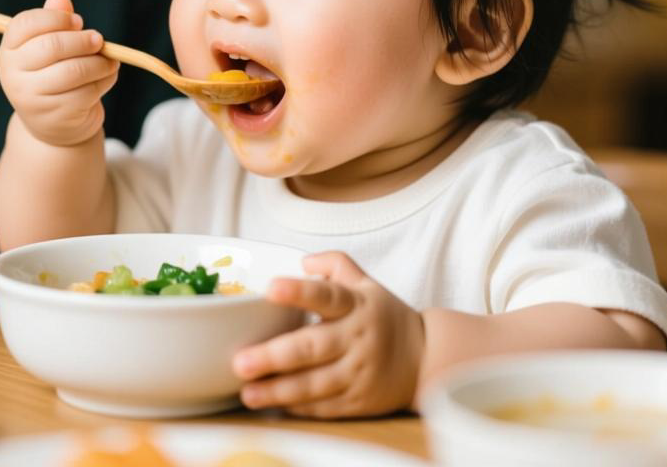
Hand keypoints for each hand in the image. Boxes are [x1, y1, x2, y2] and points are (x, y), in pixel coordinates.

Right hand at [0, 0, 118, 146]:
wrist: (53, 124)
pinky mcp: (55, 116)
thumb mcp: (49, 47)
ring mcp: (32, 98)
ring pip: (73, 71)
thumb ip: (54, 21)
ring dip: (99, 62)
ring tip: (109, 60)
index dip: (55, 18)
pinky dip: (104, 80)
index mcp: (9, 50)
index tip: (77, 21)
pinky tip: (107, 76)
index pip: (25, 24)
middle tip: (98, 40)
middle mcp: (13, 75)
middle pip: (51, 46)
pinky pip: (87, 92)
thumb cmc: (53, 73)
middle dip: (82, 40)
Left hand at [232, 251, 423, 417]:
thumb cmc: (385, 318)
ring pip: (314, 384)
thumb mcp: (368, 284)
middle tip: (240, 361)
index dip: (299, 292)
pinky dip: (297, 406)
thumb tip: (303, 260)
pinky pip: (323, 406)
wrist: (426, 359)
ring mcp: (359, 373)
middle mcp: (357, 338)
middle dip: (274, 356)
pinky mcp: (358, 401)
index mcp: (357, 305)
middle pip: (312, 347)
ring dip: (278, 390)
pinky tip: (273, 403)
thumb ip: (336, 264)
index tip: (270, 288)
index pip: (327, 295)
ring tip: (248, 392)